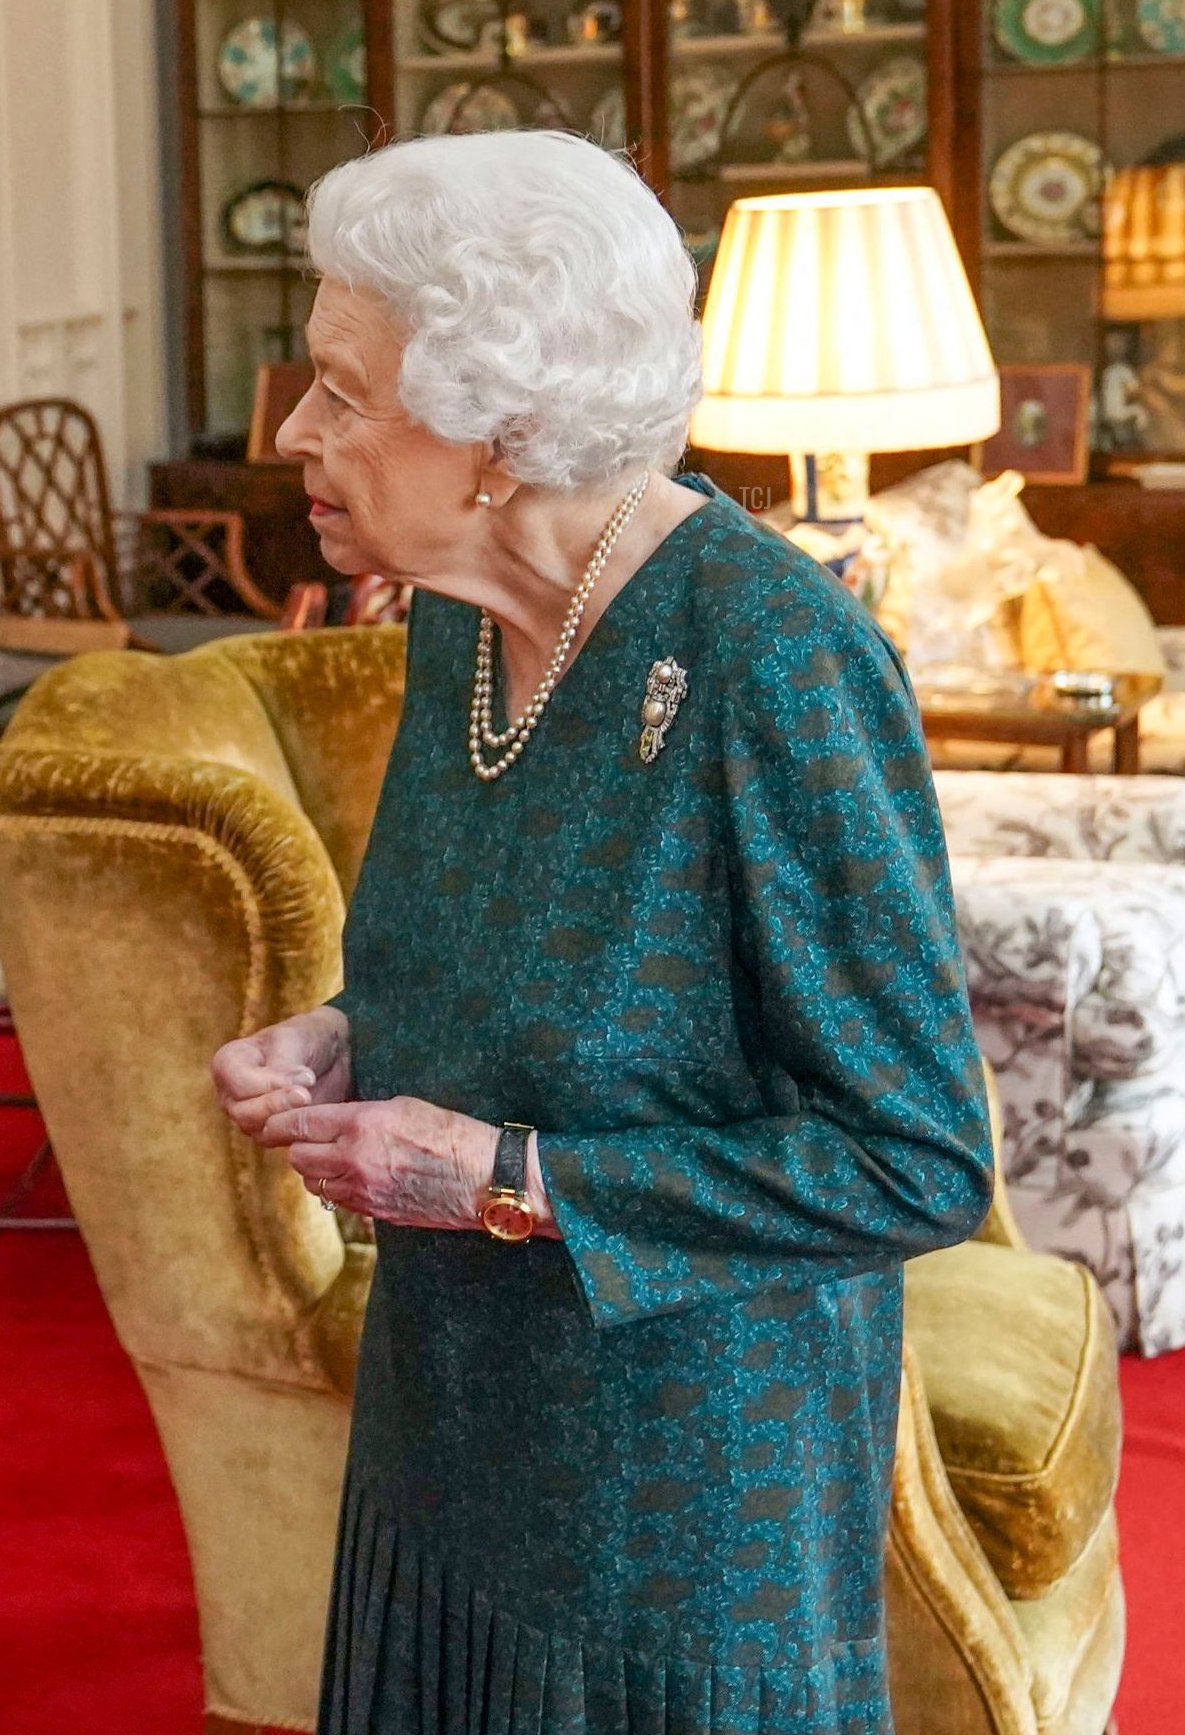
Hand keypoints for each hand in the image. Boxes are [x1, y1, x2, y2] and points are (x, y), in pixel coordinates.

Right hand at [211, 1005, 350, 1140]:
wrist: (330, 1054)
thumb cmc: (306, 1038)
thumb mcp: (294, 1039)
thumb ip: (284, 1064)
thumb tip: (289, 1089)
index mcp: (228, 1063)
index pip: (237, 1081)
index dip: (267, 1082)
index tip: (302, 1076)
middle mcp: (231, 1094)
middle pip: (243, 1111)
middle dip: (277, 1104)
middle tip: (306, 1094)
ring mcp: (248, 1117)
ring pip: (258, 1130)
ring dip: (288, 1119)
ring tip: (312, 1102)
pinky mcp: (269, 1133)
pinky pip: (278, 1140)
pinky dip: (296, 1131)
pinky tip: (315, 1116)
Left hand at [257, 1095, 560, 1234]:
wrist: (487, 1178)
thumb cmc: (454, 1133)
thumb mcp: (405, 1106)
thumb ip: (362, 1115)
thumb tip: (333, 1120)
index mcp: (362, 1125)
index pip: (300, 1123)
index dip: (280, 1122)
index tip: (272, 1121)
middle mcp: (355, 1160)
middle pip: (298, 1157)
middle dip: (299, 1146)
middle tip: (309, 1137)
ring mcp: (364, 1191)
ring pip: (314, 1183)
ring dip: (316, 1170)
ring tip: (333, 1157)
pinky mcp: (376, 1213)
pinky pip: (338, 1202)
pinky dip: (337, 1189)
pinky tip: (355, 1177)